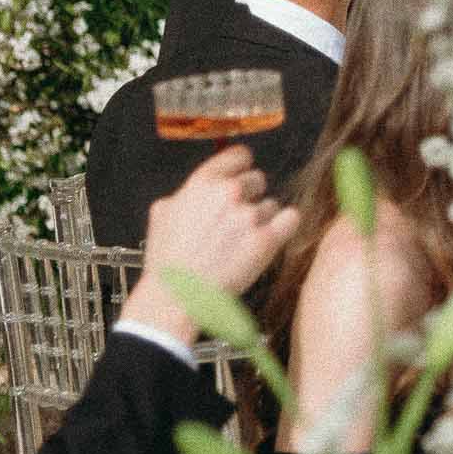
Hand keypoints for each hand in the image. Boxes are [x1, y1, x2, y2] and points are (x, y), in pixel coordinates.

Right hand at [120, 146, 298, 346]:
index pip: (239, 155)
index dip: (240, 167)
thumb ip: (185, 193)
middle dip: (249, 196)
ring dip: (262, 218)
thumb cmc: (167, 261)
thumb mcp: (162, 213)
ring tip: (242, 240)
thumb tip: (196, 189)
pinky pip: (290, 219)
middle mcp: (228, 193)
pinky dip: (284, 226)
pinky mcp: (266, 240)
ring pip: (271, 204)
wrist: (176, 298)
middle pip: (257, 179)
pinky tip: (271, 236)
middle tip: (236, 219)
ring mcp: (249, 216)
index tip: (241, 176)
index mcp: (202, 182)